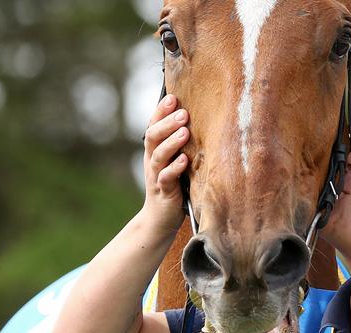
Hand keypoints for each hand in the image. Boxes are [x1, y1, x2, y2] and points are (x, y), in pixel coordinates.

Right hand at [140, 94, 189, 235]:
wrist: (159, 218)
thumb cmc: (172, 186)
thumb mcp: (175, 161)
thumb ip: (181, 144)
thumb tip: (197, 121)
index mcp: (155, 150)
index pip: (154, 125)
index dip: (161, 111)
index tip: (172, 97)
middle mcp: (152, 160)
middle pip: (153, 136)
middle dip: (167, 123)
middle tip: (183, 112)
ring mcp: (156, 176)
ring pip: (159, 155)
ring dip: (172, 142)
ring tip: (185, 131)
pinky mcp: (164, 192)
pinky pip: (166, 178)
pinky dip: (174, 168)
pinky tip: (184, 160)